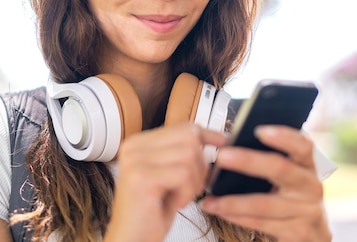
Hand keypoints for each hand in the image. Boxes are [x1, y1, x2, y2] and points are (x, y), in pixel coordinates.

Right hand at [104, 123, 225, 241]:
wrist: (133, 241)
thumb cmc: (152, 213)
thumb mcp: (170, 177)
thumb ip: (184, 154)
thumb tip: (218, 139)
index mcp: (139, 143)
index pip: (183, 127)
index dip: (208, 135)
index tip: (223, 143)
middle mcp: (133, 147)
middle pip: (189, 138)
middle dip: (200, 164)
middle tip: (192, 186)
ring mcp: (135, 161)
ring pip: (189, 155)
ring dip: (194, 182)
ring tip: (181, 196)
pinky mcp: (141, 178)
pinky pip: (183, 174)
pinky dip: (187, 192)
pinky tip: (176, 203)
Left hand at [200, 126, 331, 241]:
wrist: (313, 233)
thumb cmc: (293, 196)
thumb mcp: (291, 175)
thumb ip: (273, 158)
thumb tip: (235, 142)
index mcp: (307, 165)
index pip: (302, 145)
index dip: (283, 136)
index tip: (259, 130)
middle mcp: (311, 186)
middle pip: (281, 170)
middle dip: (248, 162)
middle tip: (222, 156)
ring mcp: (307, 211)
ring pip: (265, 204)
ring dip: (233, 200)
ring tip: (210, 196)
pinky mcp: (297, 233)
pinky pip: (261, 224)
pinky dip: (236, 216)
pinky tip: (220, 209)